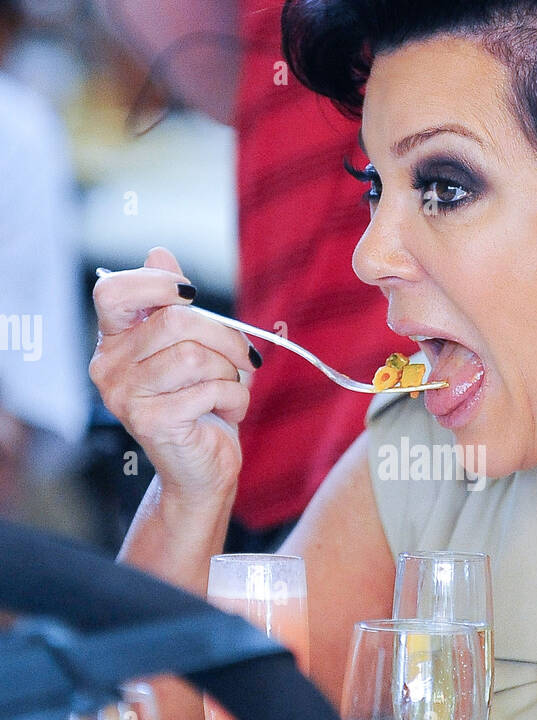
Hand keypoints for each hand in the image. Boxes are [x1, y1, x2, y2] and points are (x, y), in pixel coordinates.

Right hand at [90, 247, 258, 502]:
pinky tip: (229, 412)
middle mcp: (108, 366)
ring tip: (231, 389)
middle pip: (174, 322)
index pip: (112, 292)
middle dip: (224, 337)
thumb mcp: (191, 347)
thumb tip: (159, 252)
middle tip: (245, 357)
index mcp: (114, 340)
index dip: (155, 282)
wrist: (202, 468)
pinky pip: (208, 390)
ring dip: (230, 373)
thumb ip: (174, 304)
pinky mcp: (149, 422)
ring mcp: (124, 396)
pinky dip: (235, 399)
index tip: (192, 294)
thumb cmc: (200, 404)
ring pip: (195, 356)